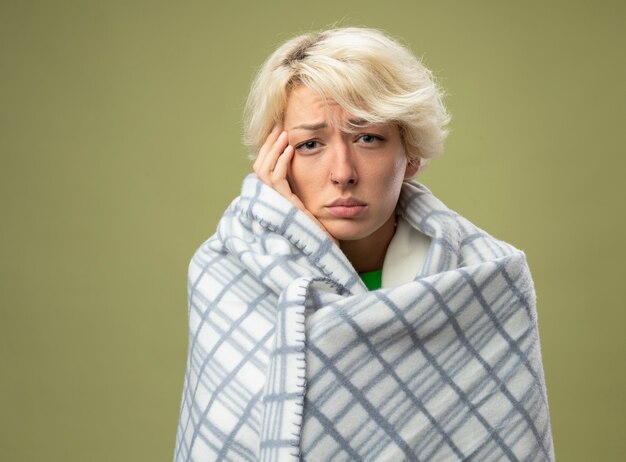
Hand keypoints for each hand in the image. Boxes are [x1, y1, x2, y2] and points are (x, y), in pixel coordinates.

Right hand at [253, 125, 337, 244]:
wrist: (323, 249)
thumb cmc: (321, 229)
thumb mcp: (313, 203)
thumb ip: (307, 186)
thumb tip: (313, 166)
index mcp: (278, 197)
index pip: (266, 169)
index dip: (269, 150)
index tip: (280, 132)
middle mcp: (274, 199)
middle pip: (260, 166)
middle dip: (268, 145)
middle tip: (279, 126)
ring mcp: (277, 202)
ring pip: (264, 170)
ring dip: (273, 149)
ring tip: (284, 134)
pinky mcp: (284, 205)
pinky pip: (277, 179)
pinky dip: (282, 162)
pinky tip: (290, 149)